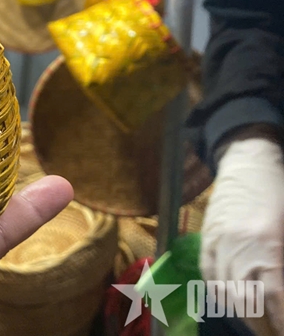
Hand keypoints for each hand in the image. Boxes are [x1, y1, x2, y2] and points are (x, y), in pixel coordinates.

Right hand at [202, 136, 283, 333]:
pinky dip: (223, 295)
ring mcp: (219, 244)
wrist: (249, 161)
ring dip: (246, 315)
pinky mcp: (205, 239)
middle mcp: (241, 249)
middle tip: (275, 331)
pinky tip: (236, 301)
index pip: (278, 303)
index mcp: (271, 247)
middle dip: (265, 327)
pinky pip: (210, 278)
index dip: (282, 324)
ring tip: (260, 321)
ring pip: (228, 296)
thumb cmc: (281, 194)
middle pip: (250, 306)